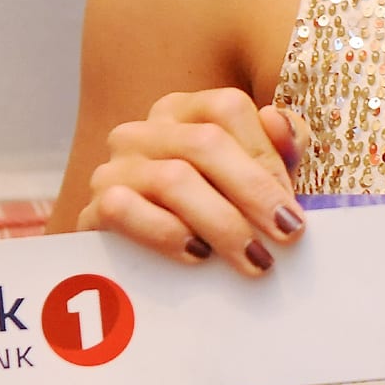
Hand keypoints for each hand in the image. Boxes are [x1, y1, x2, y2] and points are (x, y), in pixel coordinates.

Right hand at [76, 90, 311, 274]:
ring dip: (222, 222)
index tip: (292, 206)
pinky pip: (124, 210)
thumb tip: (279, 121)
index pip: (228, 108)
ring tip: (254, 259)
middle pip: (206, 143)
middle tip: (288, 235)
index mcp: (183, 111)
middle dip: (254, 192)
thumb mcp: (249, 180)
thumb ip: (276, 149)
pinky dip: (166, 233)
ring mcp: (113, 168)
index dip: (266, 155)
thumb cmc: (210, 216)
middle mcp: (144, 131)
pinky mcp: (92, 209)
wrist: (138, 276)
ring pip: (172, 179)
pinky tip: (197, 255)